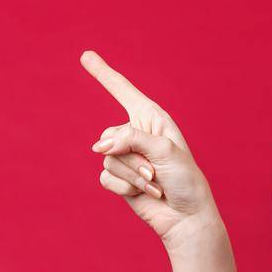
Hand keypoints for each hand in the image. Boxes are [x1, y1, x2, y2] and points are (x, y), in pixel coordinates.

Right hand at [80, 49, 217, 246]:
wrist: (185, 216)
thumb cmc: (184, 180)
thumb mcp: (164, 150)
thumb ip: (130, 140)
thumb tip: (98, 147)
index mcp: (152, 120)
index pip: (124, 91)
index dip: (104, 74)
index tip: (86, 55)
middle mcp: (136, 134)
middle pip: (109, 136)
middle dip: (133, 159)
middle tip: (157, 173)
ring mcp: (126, 156)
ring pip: (108, 159)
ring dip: (133, 176)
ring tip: (155, 184)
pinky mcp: (119, 178)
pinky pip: (105, 177)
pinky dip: (126, 188)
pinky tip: (145, 194)